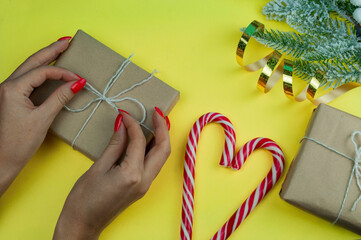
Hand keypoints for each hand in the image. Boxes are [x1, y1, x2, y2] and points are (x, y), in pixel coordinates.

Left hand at [0, 37, 85, 195]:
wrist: (1, 161)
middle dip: (51, 51)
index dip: (63, 72)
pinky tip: (49, 70)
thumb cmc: (18, 143)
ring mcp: (8, 91)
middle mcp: (7, 86)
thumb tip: (77, 83)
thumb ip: (60, 97)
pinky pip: (27, 79)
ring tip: (60, 50)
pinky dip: (41, 72)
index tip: (79, 79)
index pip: (42, 71)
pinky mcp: (12, 98)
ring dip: (45, 59)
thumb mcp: (43, 119)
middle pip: (33, 61)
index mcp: (12, 89)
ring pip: (29, 68)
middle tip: (67, 41)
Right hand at [53, 109, 170, 239]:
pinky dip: (153, 149)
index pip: (139, 141)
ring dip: (161, 138)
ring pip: (162, 157)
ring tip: (156, 122)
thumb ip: (115, 144)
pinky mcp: (142, 187)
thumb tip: (122, 124)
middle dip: (163, 128)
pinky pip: (153, 164)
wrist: (83, 225)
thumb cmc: (84, 199)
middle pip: (163, 149)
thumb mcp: (98, 167)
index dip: (133, 124)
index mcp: (132, 175)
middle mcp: (144, 180)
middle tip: (157, 112)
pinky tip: (147, 138)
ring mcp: (145, 185)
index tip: (125, 113)